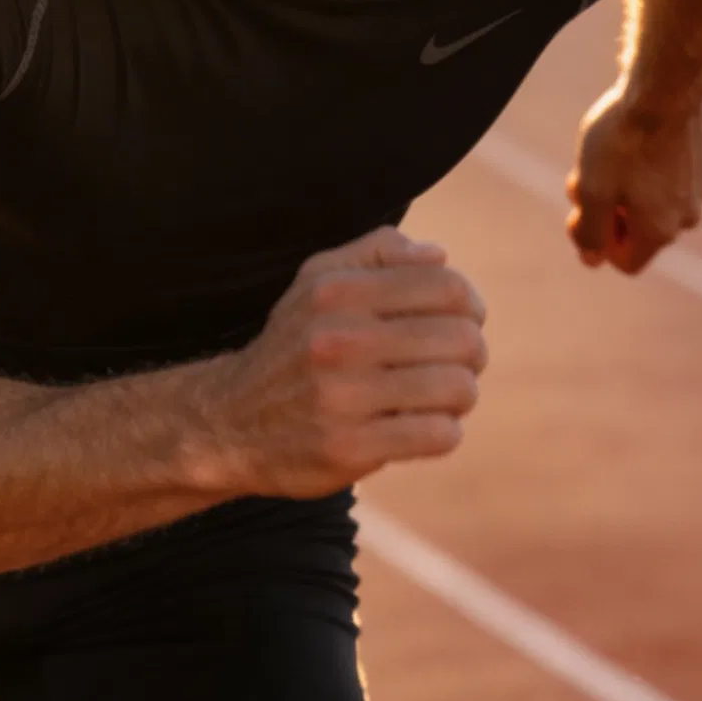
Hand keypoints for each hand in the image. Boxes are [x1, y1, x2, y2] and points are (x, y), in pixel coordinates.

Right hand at [207, 227, 487, 496]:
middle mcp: (338, 339)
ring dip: (460, 396)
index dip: (470, 307)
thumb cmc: (293, 349)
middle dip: (471, 355)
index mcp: (338, 292)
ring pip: (457, 388)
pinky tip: (422, 429)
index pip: (447, 288)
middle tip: (454, 366)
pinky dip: (444, 433)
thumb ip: (377, 252)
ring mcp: (343, 397)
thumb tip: (439, 255)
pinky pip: (438, 435)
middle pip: (462, 339)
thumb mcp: (317, 281)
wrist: (230, 423)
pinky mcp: (349, 448)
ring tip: (439, 399)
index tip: (460, 323)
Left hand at [566, 85, 701, 274]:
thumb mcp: (591, 191)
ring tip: (608, 156)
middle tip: (584, 178)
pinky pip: (674, 175)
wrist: (667, 85)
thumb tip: (592, 259)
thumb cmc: (623, 140)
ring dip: (629, 187)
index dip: (598, 242)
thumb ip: (589, 233)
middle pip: (640, 230)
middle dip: (610, 210)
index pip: (626, 261)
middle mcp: (688, 217)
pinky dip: (653, 165)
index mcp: (660, 231)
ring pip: (656, 201)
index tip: (583, 212)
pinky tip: (638, 139)